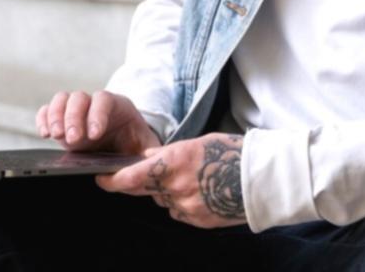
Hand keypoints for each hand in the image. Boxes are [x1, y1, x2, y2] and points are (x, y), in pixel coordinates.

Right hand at [35, 89, 158, 155]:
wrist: (126, 143)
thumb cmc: (136, 144)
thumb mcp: (146, 148)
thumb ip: (146, 156)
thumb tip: (139, 170)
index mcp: (118, 106)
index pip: (104, 101)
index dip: (97, 114)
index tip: (94, 134)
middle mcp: (94, 105)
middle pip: (79, 98)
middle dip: (74, 118)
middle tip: (73, 139)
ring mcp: (77, 111)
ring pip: (62, 99)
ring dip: (56, 116)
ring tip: (55, 135)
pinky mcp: (63, 121)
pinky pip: (49, 110)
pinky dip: (43, 118)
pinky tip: (44, 133)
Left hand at [95, 133, 246, 227]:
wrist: (262, 178)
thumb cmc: (232, 153)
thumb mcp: (197, 143)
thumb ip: (168, 153)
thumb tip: (146, 158)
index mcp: (174, 162)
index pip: (131, 177)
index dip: (112, 180)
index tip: (102, 178)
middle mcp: (176, 187)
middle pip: (143, 190)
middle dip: (137, 183)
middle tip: (139, 175)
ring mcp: (187, 207)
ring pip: (163, 201)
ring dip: (166, 192)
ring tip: (193, 178)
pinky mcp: (198, 221)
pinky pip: (179, 212)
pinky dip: (183, 203)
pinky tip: (202, 192)